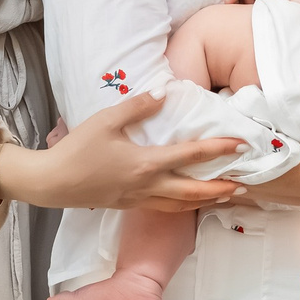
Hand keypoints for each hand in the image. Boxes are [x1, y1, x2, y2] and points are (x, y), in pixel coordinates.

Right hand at [0, 92, 243, 212]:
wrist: (53, 183)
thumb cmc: (78, 149)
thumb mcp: (107, 120)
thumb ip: (138, 106)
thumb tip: (166, 92)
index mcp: (146, 164)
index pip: (191, 156)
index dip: (219, 149)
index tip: (241, 145)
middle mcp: (148, 185)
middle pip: (194, 192)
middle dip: (222, 189)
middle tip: (246, 186)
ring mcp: (139, 199)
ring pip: (181, 205)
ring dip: (207, 201)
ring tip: (227, 197)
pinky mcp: (130, 205)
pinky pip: (165, 207)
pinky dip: (184, 205)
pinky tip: (189, 200)